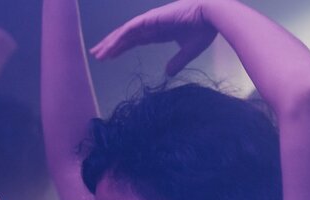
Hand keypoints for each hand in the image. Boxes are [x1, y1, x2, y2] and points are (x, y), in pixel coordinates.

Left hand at [90, 0, 216, 75]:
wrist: (212, 15)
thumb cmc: (204, 29)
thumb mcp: (188, 51)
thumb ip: (177, 62)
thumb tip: (167, 74)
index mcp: (160, 31)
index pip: (135, 40)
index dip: (122, 47)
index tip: (110, 55)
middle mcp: (152, 25)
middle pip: (126, 36)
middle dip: (110, 45)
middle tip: (96, 54)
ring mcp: (150, 21)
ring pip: (124, 33)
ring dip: (110, 43)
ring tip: (97, 53)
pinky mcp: (150, 19)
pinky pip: (130, 29)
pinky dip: (119, 38)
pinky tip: (109, 47)